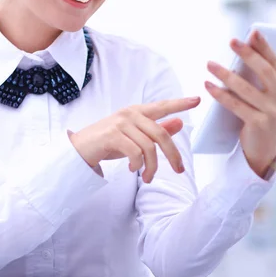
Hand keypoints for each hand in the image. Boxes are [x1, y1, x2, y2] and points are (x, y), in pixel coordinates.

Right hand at [69, 96, 200, 182]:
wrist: (79, 150)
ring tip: (147, 177)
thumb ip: (157, 129)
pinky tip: (134, 170)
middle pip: (160, 134)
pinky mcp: (112, 135)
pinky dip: (138, 165)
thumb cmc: (108, 142)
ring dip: (152, 166)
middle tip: (179, 170)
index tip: (197, 100)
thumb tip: (180, 122)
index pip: (162, 106)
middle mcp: (130, 113)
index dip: (180, 103)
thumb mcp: (135, 137)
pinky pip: (135, 152)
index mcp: (137, 111)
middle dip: (173, 154)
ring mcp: (120, 123)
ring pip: (149, 147)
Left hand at [205, 30, 275, 177]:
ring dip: (226, 74)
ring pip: (247, 88)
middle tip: (232, 41)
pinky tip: (209, 86)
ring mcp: (273, 113)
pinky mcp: (260, 125)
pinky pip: (236, 106)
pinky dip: (221, 95)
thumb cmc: (263, 116)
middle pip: (264, 71)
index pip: (275, 62)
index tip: (252, 32)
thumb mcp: (270, 96)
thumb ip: (267, 75)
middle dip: (247, 54)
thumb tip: (257, 46)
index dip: (264, 46)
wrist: (263, 151)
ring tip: (210, 64)